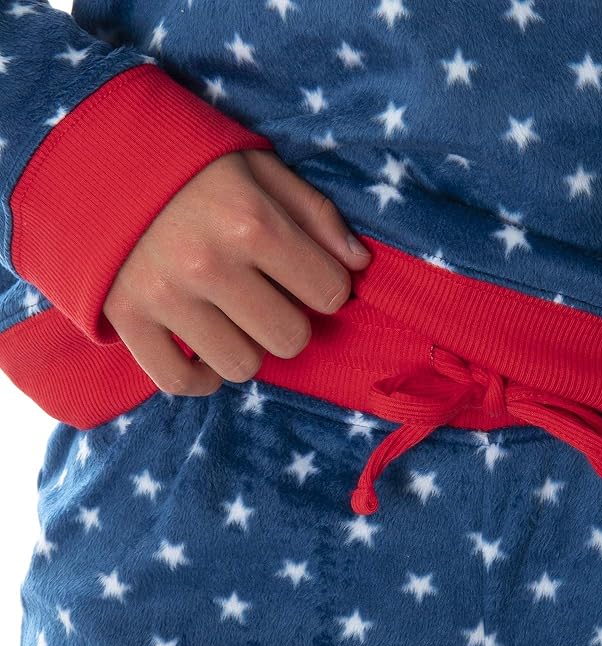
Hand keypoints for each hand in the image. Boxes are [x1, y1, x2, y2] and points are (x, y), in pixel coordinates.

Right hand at [101, 149, 369, 395]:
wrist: (87, 154)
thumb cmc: (187, 162)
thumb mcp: (259, 166)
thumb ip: (316, 214)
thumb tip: (361, 263)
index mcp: (252, 221)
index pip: (330, 292)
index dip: (328, 286)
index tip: (309, 275)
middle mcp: (210, 265)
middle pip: (291, 338)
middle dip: (291, 320)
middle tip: (271, 297)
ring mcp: (165, 297)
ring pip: (243, 366)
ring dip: (249, 347)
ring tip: (236, 317)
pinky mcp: (126, 319)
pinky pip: (179, 381)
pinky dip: (201, 376)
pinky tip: (207, 350)